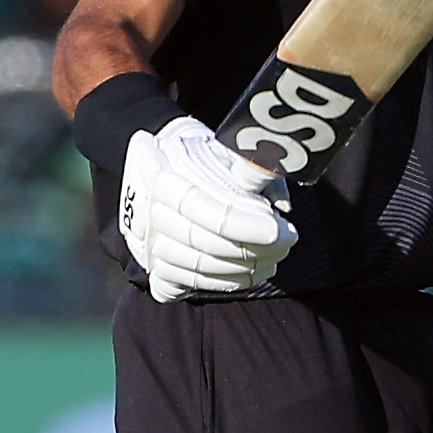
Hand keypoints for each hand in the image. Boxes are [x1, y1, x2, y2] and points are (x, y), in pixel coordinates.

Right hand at [120, 117, 298, 302]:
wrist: (164, 160)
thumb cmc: (205, 154)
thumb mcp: (229, 149)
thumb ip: (256, 171)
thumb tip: (283, 207)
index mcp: (163, 177)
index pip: (205, 211)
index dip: (244, 225)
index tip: (278, 230)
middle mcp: (148, 212)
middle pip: (205, 243)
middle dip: (253, 249)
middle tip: (287, 243)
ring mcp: (145, 241)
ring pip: (198, 267)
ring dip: (243, 270)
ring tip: (274, 259)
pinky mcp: (151, 263)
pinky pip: (185, 283)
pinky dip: (221, 283)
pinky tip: (250, 273)